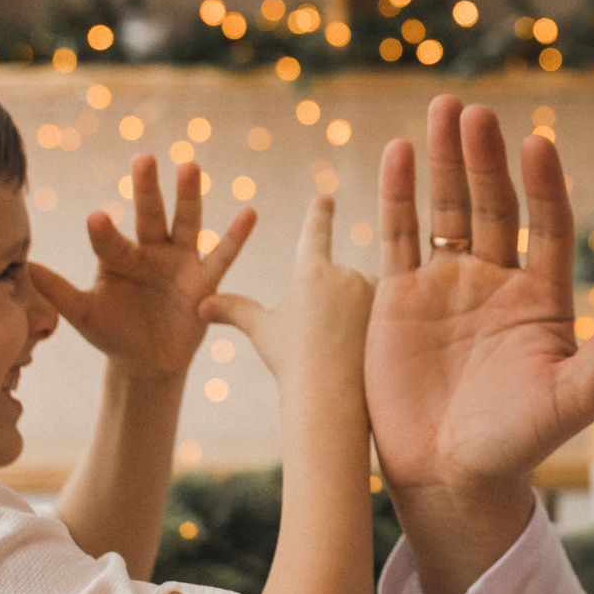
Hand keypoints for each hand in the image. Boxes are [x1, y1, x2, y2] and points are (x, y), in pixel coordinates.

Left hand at [32, 155, 255, 381]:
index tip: (96, 219)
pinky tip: (250, 213)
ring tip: (189, 167)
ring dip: (189, 196)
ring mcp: (179, 262)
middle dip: (147, 188)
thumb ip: (59, 291)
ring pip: (185, 223)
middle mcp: (150, 250)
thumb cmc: (113, 332)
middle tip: (144, 159)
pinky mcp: (204, 281)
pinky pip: (222, 256)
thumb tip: (26, 266)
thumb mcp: (83, 315)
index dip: (103, 231)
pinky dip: (236, 236)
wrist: (147, 361)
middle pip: (149, 214)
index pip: (109, 239)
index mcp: (118, 257)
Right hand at [199, 195, 373, 387]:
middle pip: (338, 282)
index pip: (315, 232)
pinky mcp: (392, 313)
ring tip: (345, 348)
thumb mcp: (262, 333)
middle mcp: (345, 273)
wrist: (331, 396)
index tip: (325, 197)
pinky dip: (375, 328)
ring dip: (355, 316)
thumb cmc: (291, 363)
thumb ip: (235, 311)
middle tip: (324, 339)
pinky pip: (385, 314)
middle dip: (331, 307)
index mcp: (311, 271)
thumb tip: (200, 304)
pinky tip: (366, 349)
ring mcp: (373, 292)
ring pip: (363, 298)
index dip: (319, 214)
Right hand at [365, 97, 593, 593]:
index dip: (542, 183)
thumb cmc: (520, 443)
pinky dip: (398, 194)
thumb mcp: (573, 396)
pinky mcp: (399, 297)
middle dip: (486, 157)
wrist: (452, 477)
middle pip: (492, 203)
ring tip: (444, 107)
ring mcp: (446, 283)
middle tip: (480, 111)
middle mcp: (496, 279)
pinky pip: (400, 235)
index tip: (539, 142)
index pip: (546, 223)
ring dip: (445, 159)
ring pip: (446, 206)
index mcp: (543, 295)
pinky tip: (400, 151)